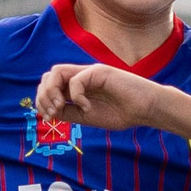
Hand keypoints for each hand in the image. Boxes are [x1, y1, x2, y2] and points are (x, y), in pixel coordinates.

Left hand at [35, 62, 168, 134]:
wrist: (147, 109)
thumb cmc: (123, 113)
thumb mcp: (89, 117)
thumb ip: (70, 113)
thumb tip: (50, 112)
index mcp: (78, 86)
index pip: (50, 85)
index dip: (43, 100)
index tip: (49, 118)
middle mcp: (81, 76)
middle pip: (49, 76)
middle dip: (44, 95)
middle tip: (53, 113)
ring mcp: (90, 72)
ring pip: (57, 71)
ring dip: (52, 91)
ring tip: (60, 107)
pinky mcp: (99, 71)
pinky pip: (76, 80)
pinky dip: (76, 96)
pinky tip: (87, 108)